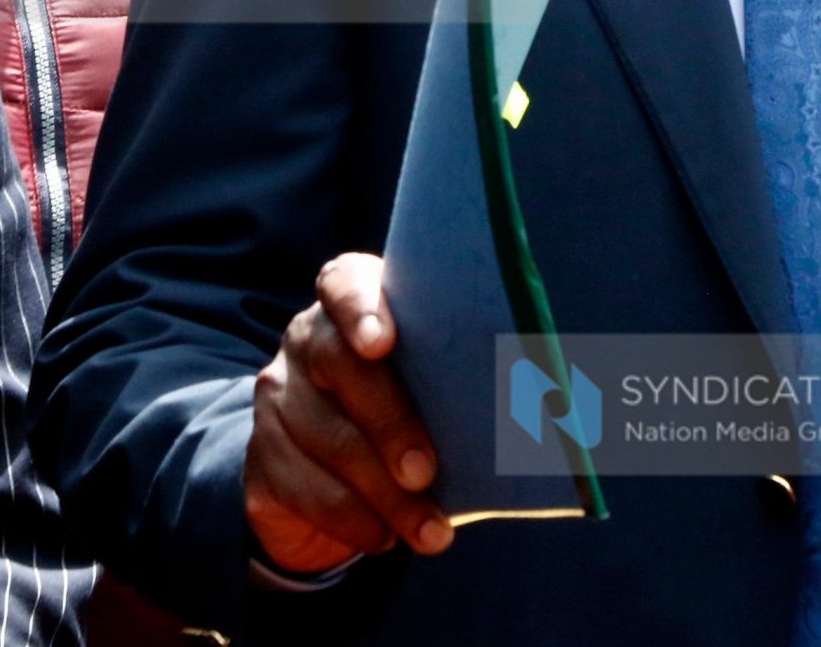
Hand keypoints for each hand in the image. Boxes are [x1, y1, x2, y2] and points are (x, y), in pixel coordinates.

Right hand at [246, 253, 452, 573]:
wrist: (332, 466)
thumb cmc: (411, 403)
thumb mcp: (433, 378)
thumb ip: (464, 371)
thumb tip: (559, 397)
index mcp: (353, 303)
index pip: (344, 284)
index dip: (360, 308)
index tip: (383, 341)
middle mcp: (307, 339)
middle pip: (339, 366)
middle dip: (390, 422)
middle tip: (426, 470)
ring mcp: (278, 396)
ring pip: (328, 441)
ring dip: (385, 495)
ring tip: (431, 530)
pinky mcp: (262, 456)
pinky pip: (306, 491)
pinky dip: (354, 520)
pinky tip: (387, 537)